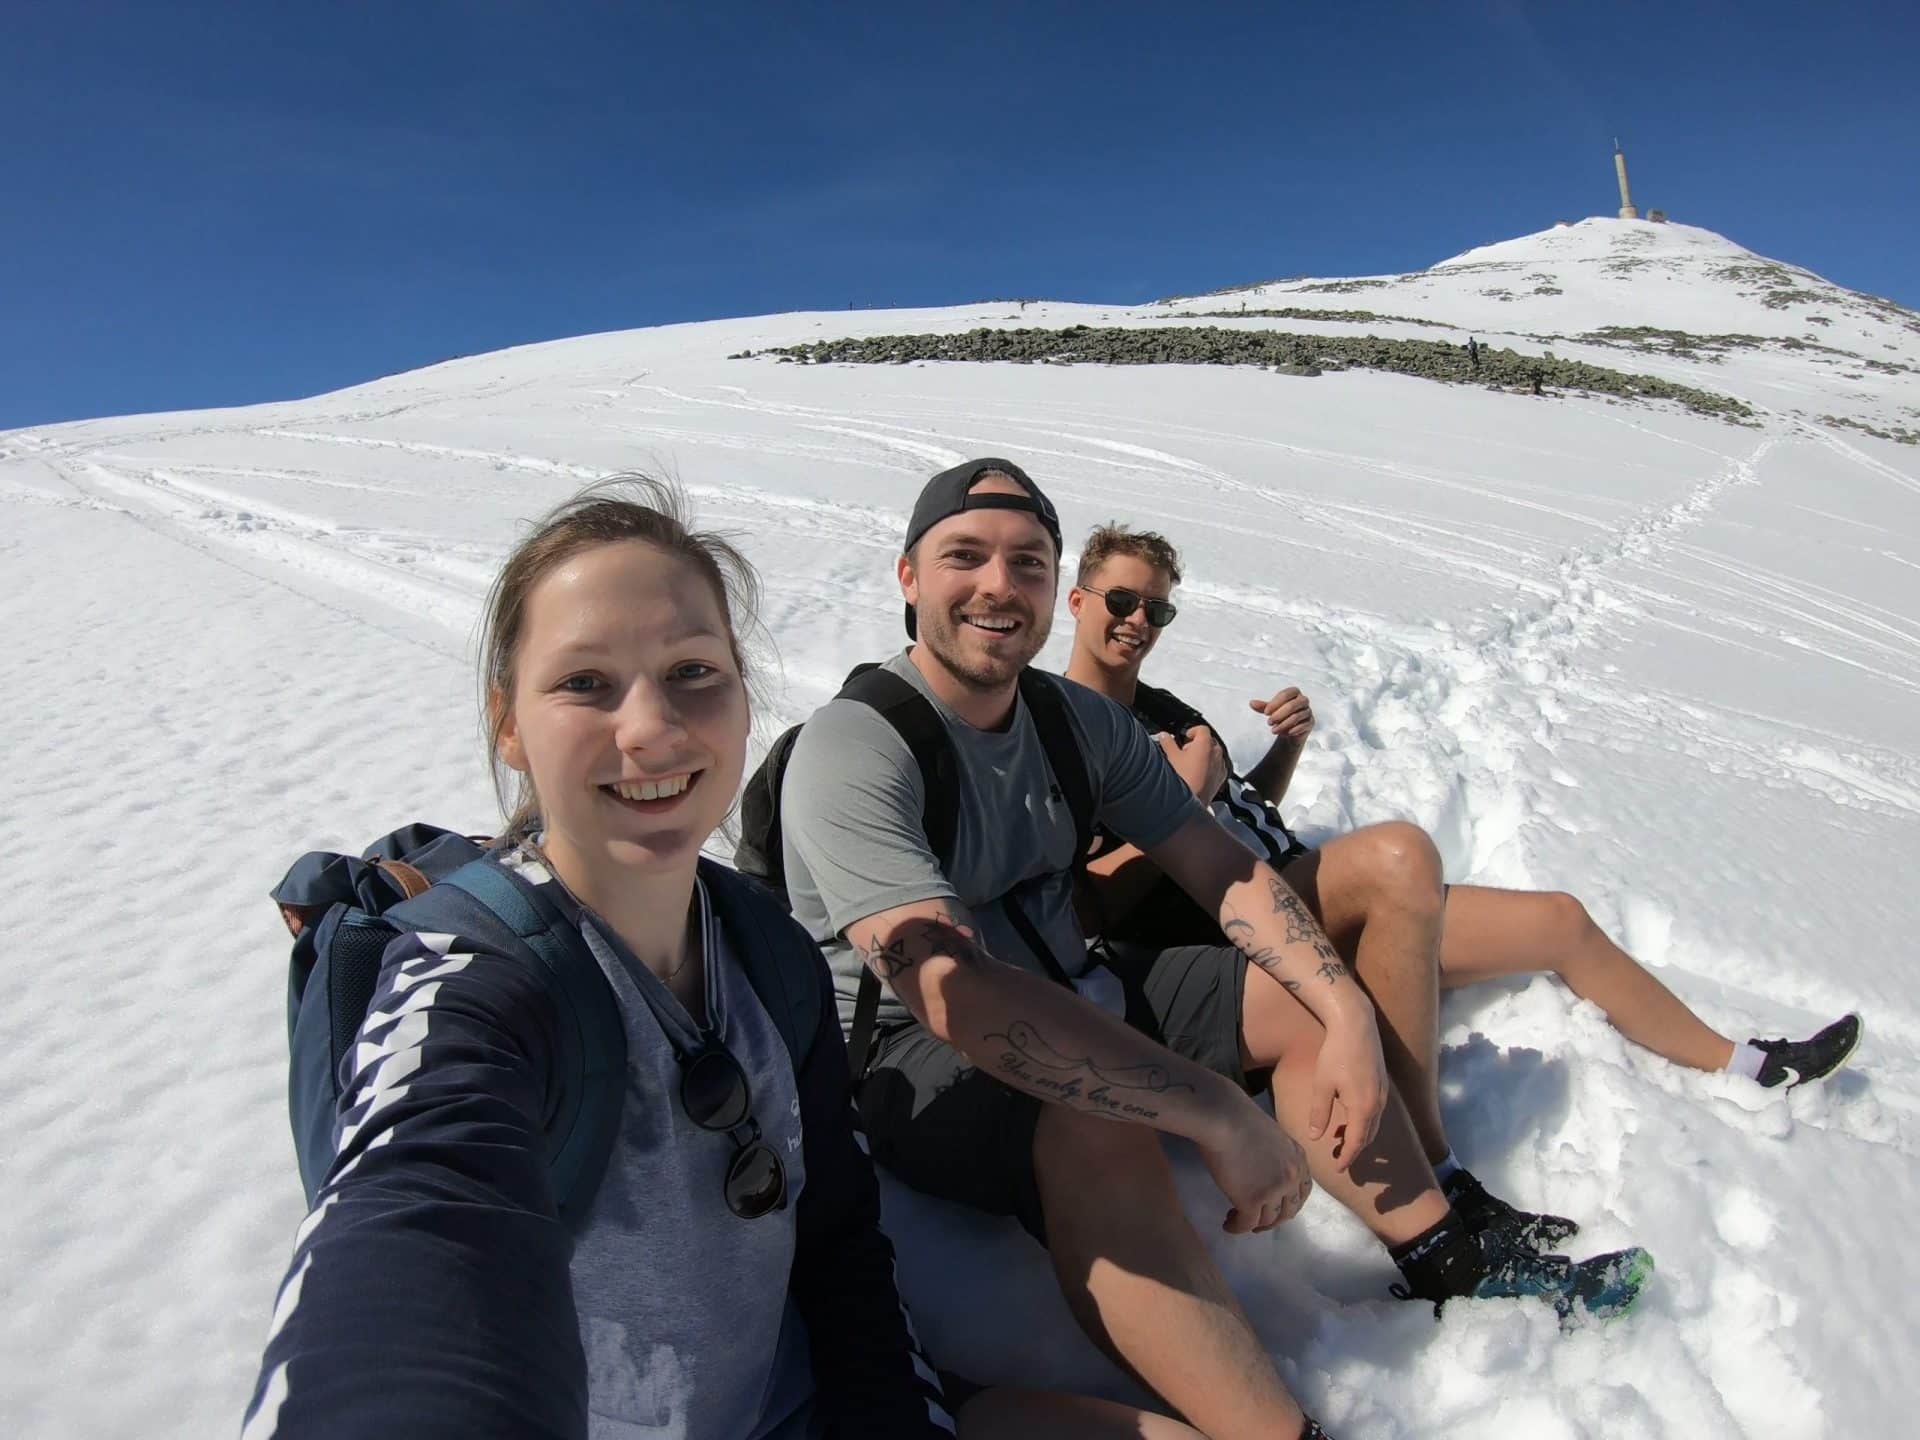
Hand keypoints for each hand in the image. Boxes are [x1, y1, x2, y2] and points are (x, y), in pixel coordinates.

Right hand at [1156, 725, 1228, 800]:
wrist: (1192, 801)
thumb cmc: (1184, 779)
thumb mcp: (1171, 757)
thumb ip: (1168, 743)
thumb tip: (1164, 736)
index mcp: (1205, 744)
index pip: (1202, 729)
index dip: (1193, 731)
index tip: (1186, 736)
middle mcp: (1216, 754)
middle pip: (1209, 741)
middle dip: (1198, 744)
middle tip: (1186, 750)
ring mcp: (1220, 766)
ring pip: (1214, 755)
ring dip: (1204, 756)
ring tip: (1191, 764)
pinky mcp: (1221, 778)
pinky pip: (1217, 767)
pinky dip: (1209, 767)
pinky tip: (1198, 774)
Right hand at [1196, 1098, 1312, 1234]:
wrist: (1224, 1118)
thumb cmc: (1239, 1118)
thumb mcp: (1270, 1136)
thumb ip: (1274, 1156)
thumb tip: (1262, 1168)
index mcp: (1298, 1159)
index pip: (1303, 1191)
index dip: (1290, 1203)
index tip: (1277, 1207)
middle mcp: (1291, 1177)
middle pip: (1289, 1210)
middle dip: (1275, 1220)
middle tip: (1259, 1221)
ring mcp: (1273, 1191)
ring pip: (1268, 1221)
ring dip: (1254, 1225)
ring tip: (1238, 1221)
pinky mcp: (1252, 1200)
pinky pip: (1246, 1223)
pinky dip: (1237, 1228)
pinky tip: (1228, 1225)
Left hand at [1249, 686, 1313, 742]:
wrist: (1290, 729)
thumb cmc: (1280, 715)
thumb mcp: (1270, 711)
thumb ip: (1262, 706)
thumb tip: (1251, 703)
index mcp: (1294, 692)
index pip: (1285, 694)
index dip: (1275, 703)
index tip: (1265, 713)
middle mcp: (1303, 700)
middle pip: (1292, 706)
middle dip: (1278, 715)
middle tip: (1268, 722)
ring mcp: (1308, 711)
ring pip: (1296, 717)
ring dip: (1283, 724)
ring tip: (1273, 730)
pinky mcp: (1311, 722)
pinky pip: (1303, 726)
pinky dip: (1292, 730)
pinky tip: (1284, 734)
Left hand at [1308, 1010, 1387, 1173]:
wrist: (1356, 1024)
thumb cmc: (1335, 1054)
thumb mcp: (1322, 1085)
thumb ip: (1319, 1114)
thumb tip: (1314, 1137)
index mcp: (1363, 1108)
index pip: (1356, 1143)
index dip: (1347, 1159)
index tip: (1338, 1170)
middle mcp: (1378, 1104)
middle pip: (1368, 1136)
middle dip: (1355, 1150)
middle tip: (1340, 1159)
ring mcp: (1383, 1093)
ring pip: (1374, 1124)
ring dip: (1360, 1135)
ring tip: (1341, 1139)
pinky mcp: (1383, 1083)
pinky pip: (1376, 1112)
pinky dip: (1364, 1121)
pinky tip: (1349, 1116)